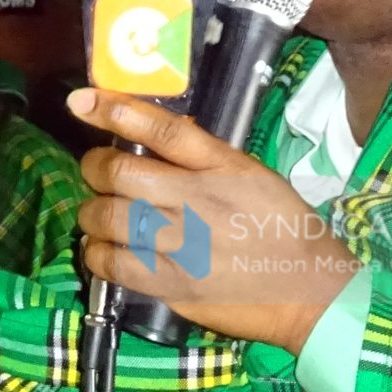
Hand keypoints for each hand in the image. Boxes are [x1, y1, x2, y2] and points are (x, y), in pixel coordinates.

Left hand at [69, 87, 360, 353]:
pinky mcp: (170, 285)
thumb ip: (204, 158)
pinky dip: (96, 254)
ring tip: (100, 215)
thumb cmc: (284, 228)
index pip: (161, 130)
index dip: (114, 110)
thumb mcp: (253, 177)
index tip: (82, 100)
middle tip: (98, 172)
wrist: (309, 290)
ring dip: (92, 213)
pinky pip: (112, 264)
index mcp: (222, 167)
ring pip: (106, 218)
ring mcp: (180, 245)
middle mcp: (196, 201)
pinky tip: (103, 250)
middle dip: (95, 167)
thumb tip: (152, 135)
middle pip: (119, 172)